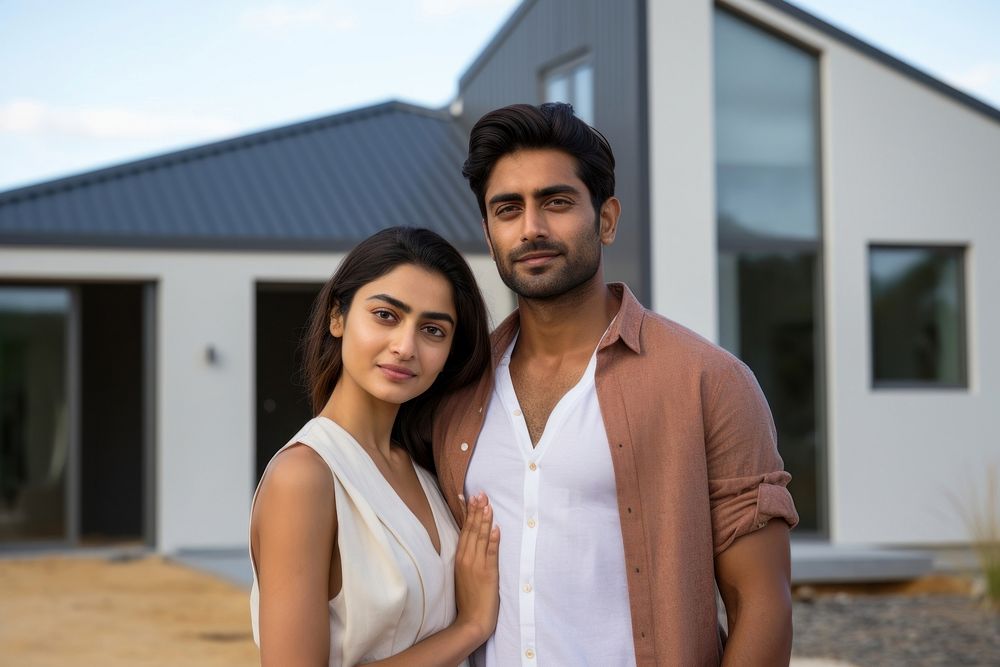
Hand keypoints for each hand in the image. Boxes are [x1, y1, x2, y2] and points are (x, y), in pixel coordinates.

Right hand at [453, 492, 499, 644]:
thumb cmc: (468, 599)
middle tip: (480, 494)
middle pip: (472, 530)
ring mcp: (477, 565)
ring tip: (487, 504)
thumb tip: (472, 540)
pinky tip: (496, 528)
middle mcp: (466, 559)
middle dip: (477, 511)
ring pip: (481, 538)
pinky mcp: (488, 573)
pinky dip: (493, 540)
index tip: (470, 497)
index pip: (464, 530)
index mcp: (460, 558)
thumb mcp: (463, 574)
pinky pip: (491, 553)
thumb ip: (467, 557)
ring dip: (485, 520)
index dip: (468, 513)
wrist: (472, 620)